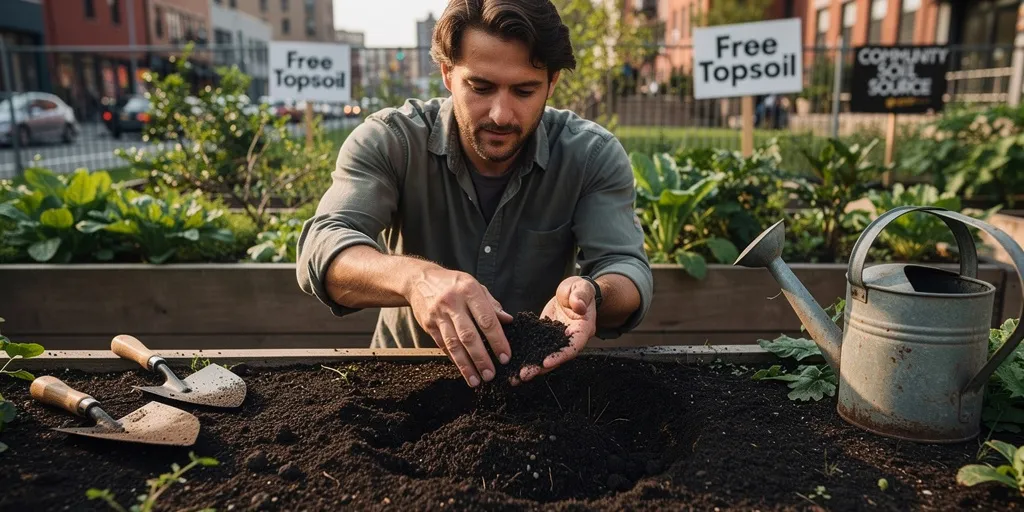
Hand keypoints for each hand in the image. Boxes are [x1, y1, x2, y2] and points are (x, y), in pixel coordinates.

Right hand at [406, 266, 512, 386]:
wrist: (418, 279)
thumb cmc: (453, 283)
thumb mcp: (475, 285)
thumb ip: (491, 304)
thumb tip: (508, 320)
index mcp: (469, 291)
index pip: (487, 320)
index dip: (497, 340)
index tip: (505, 357)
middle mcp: (453, 303)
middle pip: (469, 336)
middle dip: (481, 358)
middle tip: (491, 374)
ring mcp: (439, 315)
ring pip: (453, 345)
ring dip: (465, 365)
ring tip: (475, 380)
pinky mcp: (428, 325)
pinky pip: (443, 345)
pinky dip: (454, 359)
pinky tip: (463, 369)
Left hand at [517, 276, 596, 383]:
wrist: (572, 292)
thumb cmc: (579, 289)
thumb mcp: (581, 288)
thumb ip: (580, 296)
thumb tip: (579, 306)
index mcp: (582, 330)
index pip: (573, 346)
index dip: (560, 356)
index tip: (546, 363)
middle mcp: (570, 339)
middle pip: (556, 357)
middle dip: (540, 367)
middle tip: (523, 375)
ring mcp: (556, 340)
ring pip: (544, 357)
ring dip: (530, 367)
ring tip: (514, 377)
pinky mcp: (545, 337)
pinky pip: (535, 348)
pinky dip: (525, 356)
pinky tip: (511, 364)